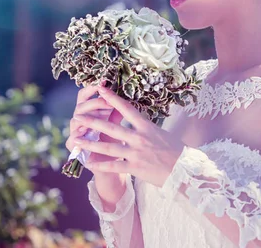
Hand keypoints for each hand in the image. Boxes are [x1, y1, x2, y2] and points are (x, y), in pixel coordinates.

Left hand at [71, 85, 186, 188]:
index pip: (127, 109)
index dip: (113, 98)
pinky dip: (100, 165)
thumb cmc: (177, 151)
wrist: (185, 170)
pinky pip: (114, 166)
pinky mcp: (135, 168)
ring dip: (90, 143)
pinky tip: (88, 163)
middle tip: (77, 116)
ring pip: (108, 147)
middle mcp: (139, 138)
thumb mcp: (162, 134)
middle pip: (111, 127)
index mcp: (147, 127)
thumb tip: (138, 122)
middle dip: (92, 122)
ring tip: (76, 140)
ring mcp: (136, 153)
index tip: (101, 90)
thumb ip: (147, 129)